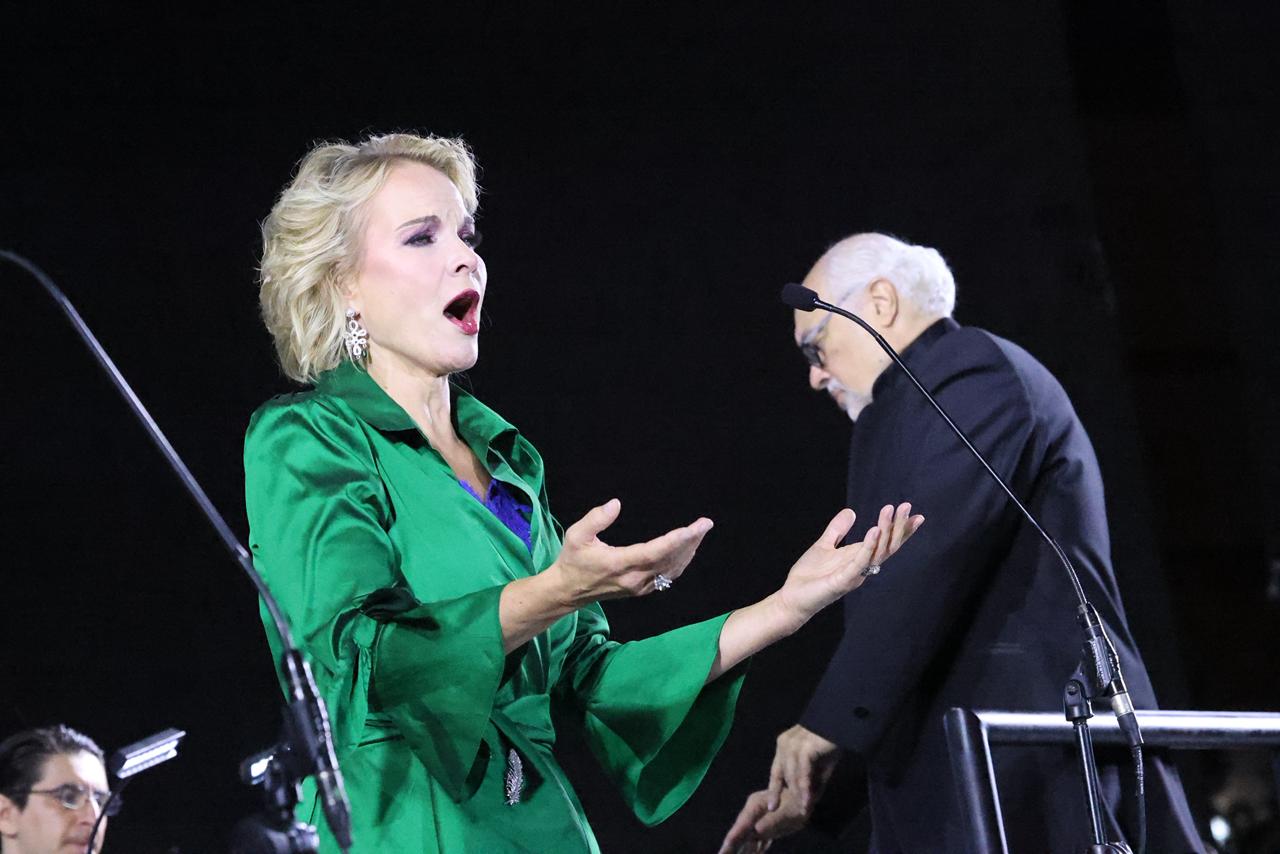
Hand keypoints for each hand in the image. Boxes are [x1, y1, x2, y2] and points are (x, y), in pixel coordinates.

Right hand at [547, 498, 712, 607]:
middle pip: (670, 560)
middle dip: (690, 541)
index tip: (694, 527)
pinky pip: (667, 577)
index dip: (677, 540)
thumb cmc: (572, 560)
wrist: (568, 590)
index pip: (655, 552)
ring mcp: (639, 587)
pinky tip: (688, 551)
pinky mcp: (641, 590)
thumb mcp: (576, 535)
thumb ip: (595, 519)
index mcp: (619, 564)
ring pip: (671, 570)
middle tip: (705, 524)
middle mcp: (634, 578)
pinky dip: (681, 563)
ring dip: (689, 551)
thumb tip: (616, 503)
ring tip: (700, 533)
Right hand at [719, 787, 809, 853]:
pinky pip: (757, 839)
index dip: (730, 842)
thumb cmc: (799, 802)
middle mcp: (753, 811)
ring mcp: (759, 817)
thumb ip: (772, 822)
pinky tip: (754, 853)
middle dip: (730, 847)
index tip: (721, 853)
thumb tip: (755, 831)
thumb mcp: (788, 813)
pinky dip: (753, 848)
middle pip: (739, 833)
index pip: (739, 828)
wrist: (807, 793)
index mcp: (755, 806)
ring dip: (741, 849)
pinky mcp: (767, 824)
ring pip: (747, 837)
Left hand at [766, 724, 839, 813]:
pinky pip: (802, 774)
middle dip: (789, 795)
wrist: (841, 723)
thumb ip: (812, 781)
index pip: (776, 772)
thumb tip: (809, 800)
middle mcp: (784, 744)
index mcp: (784, 746)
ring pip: (792, 777)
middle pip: (783, 776)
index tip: (771, 807)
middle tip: (798, 812)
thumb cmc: (830, 742)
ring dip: (798, 795)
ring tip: (804, 810)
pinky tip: (808, 801)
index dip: (774, 790)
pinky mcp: (803, 748)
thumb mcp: (819, 765)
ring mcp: (792, 745)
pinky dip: (805, 789)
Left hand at [775, 503, 923, 629]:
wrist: (792, 598)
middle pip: (887, 546)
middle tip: (906, 506)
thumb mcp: (824, 546)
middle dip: (898, 527)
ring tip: (890, 511)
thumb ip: (838, 529)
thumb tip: (851, 511)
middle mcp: (862, 567)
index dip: (901, 530)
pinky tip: (874, 530)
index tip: (915, 514)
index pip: (886, 543)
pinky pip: (860, 563)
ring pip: (878, 553)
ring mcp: (854, 575)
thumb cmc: (809, 576)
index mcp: (859, 558)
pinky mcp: (843, 581)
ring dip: (886, 532)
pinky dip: (869, 547)